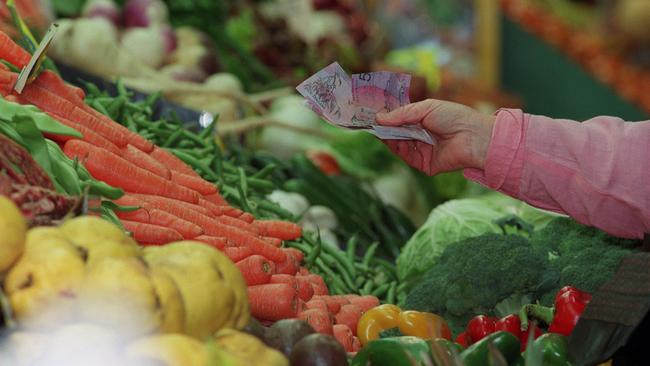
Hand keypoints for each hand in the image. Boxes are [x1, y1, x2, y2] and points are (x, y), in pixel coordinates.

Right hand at [376, 99, 495, 175]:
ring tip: (376, 128)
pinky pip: (406, 156)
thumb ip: (402, 114)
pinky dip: (396, 147)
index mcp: (425, 121)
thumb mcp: (426, 108)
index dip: (387, 117)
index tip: (372, 112)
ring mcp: (423, 151)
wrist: (474, 137)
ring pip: (399, 145)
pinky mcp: (424, 164)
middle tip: (367, 121)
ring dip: (388, 136)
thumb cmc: (455, 117)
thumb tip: (379, 118)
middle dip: (384, 127)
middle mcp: (422, 137)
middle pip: (397, 133)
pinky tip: (388, 138)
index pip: (401, 120)